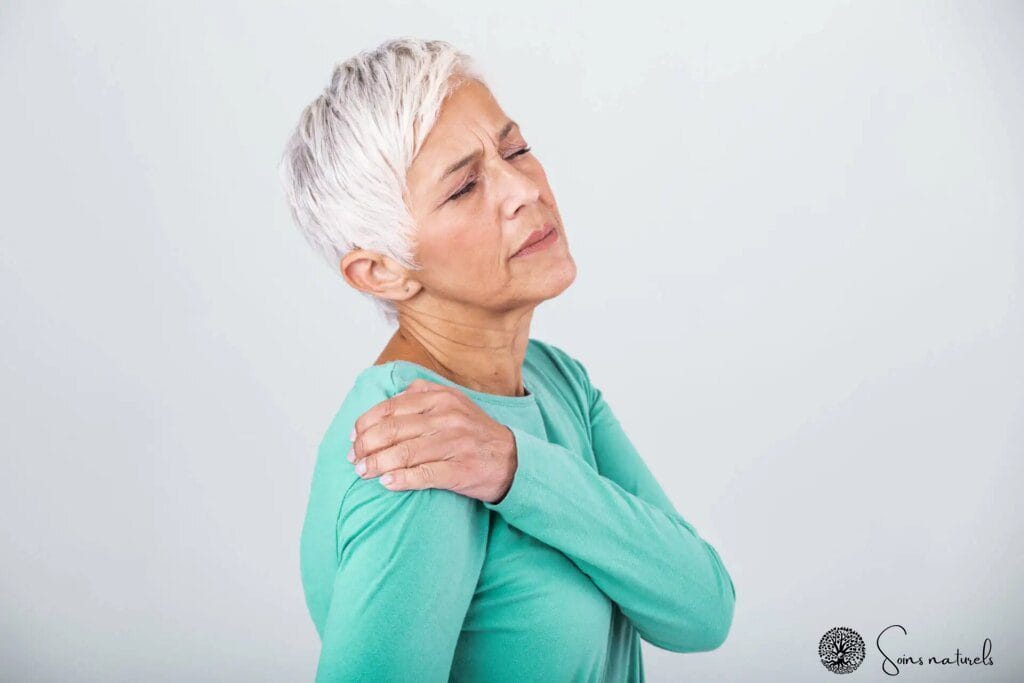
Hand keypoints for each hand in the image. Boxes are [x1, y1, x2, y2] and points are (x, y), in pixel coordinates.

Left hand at [347, 378, 518, 502]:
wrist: (512, 459)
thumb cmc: (475, 433)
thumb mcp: (453, 402)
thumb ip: (422, 395)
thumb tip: (387, 400)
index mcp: (440, 398)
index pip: (391, 408)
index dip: (366, 423)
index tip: (354, 437)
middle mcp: (447, 417)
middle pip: (392, 430)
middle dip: (366, 446)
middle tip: (354, 459)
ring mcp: (455, 443)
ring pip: (404, 453)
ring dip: (376, 465)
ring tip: (363, 472)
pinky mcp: (461, 469)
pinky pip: (424, 475)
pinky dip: (401, 479)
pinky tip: (387, 483)